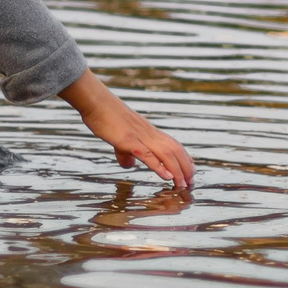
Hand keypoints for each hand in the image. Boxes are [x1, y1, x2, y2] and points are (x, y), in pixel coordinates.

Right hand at [60, 72, 195, 189]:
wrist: (97, 103)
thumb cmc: (107, 118)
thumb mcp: (119, 139)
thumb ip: (126, 153)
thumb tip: (129, 165)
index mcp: (150, 133)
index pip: (174, 146)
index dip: (185, 160)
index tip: (190, 174)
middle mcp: (150, 134)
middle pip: (175, 151)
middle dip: (186, 168)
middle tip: (191, 184)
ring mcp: (141, 137)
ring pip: (166, 154)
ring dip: (177, 171)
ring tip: (183, 185)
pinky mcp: (129, 141)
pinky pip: (148, 155)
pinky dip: (159, 166)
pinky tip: (167, 177)